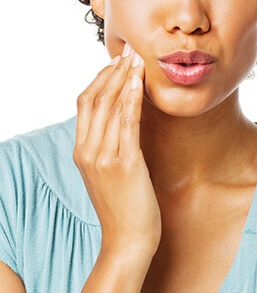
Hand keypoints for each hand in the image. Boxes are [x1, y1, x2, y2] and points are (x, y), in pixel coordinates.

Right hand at [74, 44, 161, 259]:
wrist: (128, 240)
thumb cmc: (123, 204)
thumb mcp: (106, 171)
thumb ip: (107, 144)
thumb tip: (120, 116)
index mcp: (81, 150)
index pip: (85, 102)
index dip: (100, 78)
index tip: (117, 62)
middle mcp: (87, 150)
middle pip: (95, 98)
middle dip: (113, 71)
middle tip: (130, 52)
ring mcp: (103, 157)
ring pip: (110, 105)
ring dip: (125, 78)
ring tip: (138, 59)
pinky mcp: (124, 163)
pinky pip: (127, 123)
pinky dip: (132, 99)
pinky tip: (140, 83)